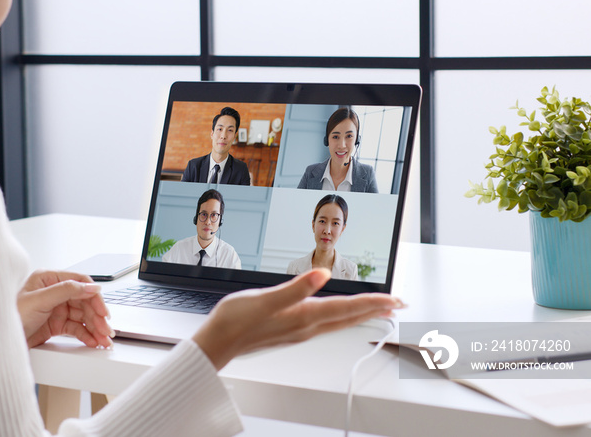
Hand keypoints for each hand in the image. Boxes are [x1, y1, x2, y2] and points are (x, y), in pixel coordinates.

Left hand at [17, 270, 113, 348]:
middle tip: (106, 329)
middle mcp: (54, 292)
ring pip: (83, 317)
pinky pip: (76, 328)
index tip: (103, 310)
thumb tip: (91, 287)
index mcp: (49, 279)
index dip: (94, 296)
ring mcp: (56, 309)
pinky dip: (86, 335)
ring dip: (95, 328)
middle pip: (84, 302)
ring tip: (103, 339)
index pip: (79, 283)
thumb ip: (66, 291)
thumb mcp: (39, 300)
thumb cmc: (8, 315)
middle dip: (97, 316)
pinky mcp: (55, 325)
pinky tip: (92, 341)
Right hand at [192, 269, 404, 369]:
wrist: (218, 343)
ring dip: (362, 314)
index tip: (395, 299)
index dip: (373, 302)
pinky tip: (340, 313)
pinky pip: (327, 324)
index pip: (347, 308)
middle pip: (349, 317)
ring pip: (340, 321)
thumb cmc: (237, 321)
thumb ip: (295, 288)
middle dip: (376, 310)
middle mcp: (306, 327)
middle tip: (398, 304)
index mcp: (304, 316)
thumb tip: (323, 275)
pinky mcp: (292, 331)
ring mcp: (300, 331)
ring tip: (379, 308)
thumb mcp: (264, 299)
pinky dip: (343, 317)